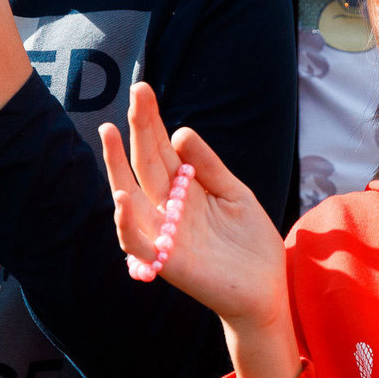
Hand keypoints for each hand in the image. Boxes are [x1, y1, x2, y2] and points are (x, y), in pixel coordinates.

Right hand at [99, 83, 297, 377]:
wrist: (269, 288)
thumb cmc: (251, 243)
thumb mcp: (234, 193)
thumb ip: (208, 166)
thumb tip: (178, 133)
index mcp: (184, 191)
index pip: (159, 151)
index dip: (150, 122)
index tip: (143, 89)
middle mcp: (168, 210)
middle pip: (145, 166)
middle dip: (137, 130)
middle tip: (135, 94)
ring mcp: (166, 236)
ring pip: (131, 200)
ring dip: (117, 169)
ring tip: (109, 134)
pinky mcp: (170, 263)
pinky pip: (140, 244)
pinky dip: (129, 224)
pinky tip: (123, 199)